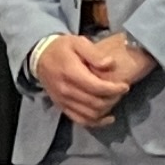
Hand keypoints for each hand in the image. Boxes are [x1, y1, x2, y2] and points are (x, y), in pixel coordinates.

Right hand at [32, 31, 154, 126]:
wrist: (39, 59)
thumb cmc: (61, 48)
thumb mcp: (78, 42)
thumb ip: (94, 53)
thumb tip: (110, 64)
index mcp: (71, 73)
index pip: (97, 87)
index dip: (114, 89)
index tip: (124, 85)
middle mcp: (66, 90)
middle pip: (96, 103)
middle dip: (113, 99)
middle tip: (120, 91)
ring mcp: (63, 101)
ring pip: (90, 114)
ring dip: (106, 110)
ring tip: (114, 100)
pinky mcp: (62, 107)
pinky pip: (81, 120)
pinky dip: (96, 122)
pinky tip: (107, 118)